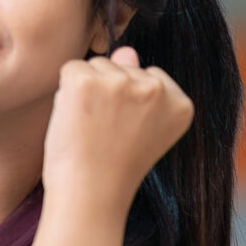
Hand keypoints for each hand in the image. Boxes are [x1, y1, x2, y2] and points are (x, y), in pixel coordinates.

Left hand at [41, 47, 193, 217]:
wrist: (89, 196)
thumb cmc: (110, 169)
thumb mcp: (137, 128)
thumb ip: (137, 86)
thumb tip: (126, 50)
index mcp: (181, 103)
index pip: (146, 76)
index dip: (125, 103)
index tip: (124, 132)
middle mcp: (157, 88)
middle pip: (120, 66)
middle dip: (106, 94)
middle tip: (103, 134)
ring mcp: (122, 83)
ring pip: (95, 66)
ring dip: (85, 92)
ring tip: (89, 130)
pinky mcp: (87, 83)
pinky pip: (71, 68)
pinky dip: (65, 93)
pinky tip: (74, 121)